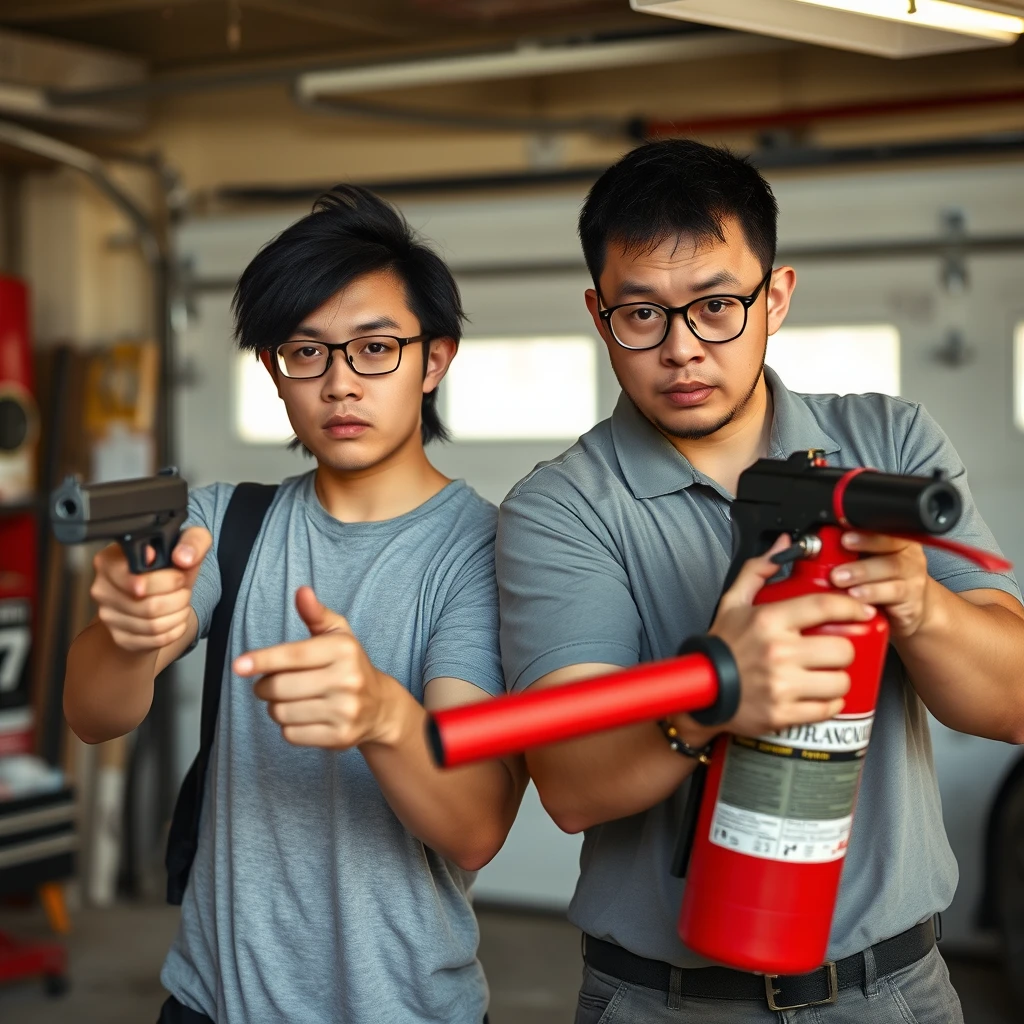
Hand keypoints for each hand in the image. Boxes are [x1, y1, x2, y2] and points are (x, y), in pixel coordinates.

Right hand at [90, 526, 211, 652]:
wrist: (159, 594)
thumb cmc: (168, 567)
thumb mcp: (186, 543)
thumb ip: (192, 542)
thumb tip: (183, 557)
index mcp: (110, 560)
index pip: (137, 580)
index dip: (167, 581)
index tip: (179, 577)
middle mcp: (102, 588)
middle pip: (149, 606)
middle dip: (178, 599)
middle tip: (183, 590)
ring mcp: (108, 615)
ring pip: (153, 625)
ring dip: (178, 614)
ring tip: (180, 602)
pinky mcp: (119, 636)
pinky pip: (155, 640)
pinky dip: (174, 630)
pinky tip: (174, 617)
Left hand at [238, 586, 404, 749]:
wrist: (380, 707)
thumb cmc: (349, 665)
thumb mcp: (337, 634)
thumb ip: (315, 613)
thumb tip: (302, 591)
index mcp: (344, 649)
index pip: (293, 655)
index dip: (262, 660)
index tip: (239, 666)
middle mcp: (348, 679)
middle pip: (279, 687)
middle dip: (264, 686)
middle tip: (270, 684)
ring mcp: (345, 710)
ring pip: (281, 712)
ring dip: (275, 707)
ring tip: (289, 700)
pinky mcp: (340, 737)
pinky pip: (291, 734)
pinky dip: (288, 727)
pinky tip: (303, 717)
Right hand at [708, 537, 874, 736]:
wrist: (700, 690)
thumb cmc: (721, 647)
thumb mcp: (733, 603)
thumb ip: (758, 570)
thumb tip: (783, 545)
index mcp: (768, 621)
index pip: (824, 606)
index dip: (851, 606)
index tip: (862, 610)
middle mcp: (778, 652)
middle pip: (841, 649)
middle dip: (844, 650)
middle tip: (834, 650)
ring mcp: (782, 686)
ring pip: (840, 682)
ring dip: (839, 679)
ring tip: (827, 674)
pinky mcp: (783, 714)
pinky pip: (826, 709)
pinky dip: (829, 703)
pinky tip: (820, 695)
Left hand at [830, 532, 930, 638]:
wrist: (912, 610)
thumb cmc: (884, 581)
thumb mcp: (870, 563)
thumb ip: (851, 553)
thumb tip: (818, 547)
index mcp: (896, 539)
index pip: (882, 527)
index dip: (863, 529)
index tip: (843, 534)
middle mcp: (908, 553)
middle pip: (889, 544)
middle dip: (862, 545)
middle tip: (839, 553)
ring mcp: (913, 575)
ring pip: (891, 567)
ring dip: (862, 573)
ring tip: (840, 579)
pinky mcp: (912, 598)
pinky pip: (894, 592)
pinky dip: (873, 593)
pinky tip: (857, 596)